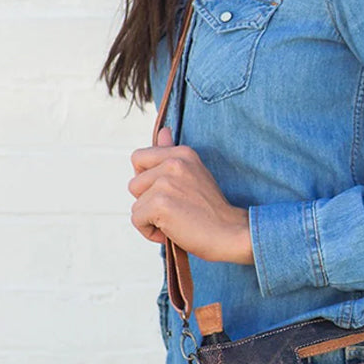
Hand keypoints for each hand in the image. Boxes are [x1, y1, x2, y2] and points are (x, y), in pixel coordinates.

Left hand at [128, 128, 253, 264]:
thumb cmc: (211, 209)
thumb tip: (163, 131)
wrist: (229, 232)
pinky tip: (171, 231)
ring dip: (150, 218)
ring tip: (175, 221)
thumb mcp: (193, 173)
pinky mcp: (160, 204)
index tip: (167, 192)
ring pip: (136, 204)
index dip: (146, 179)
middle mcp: (174, 162)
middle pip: (134, 184)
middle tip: (175, 209)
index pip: (139, 158)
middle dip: (148, 202)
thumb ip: (172, 152)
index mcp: (182, 153)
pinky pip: (137, 220)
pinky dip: (150, 231)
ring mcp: (166, 182)